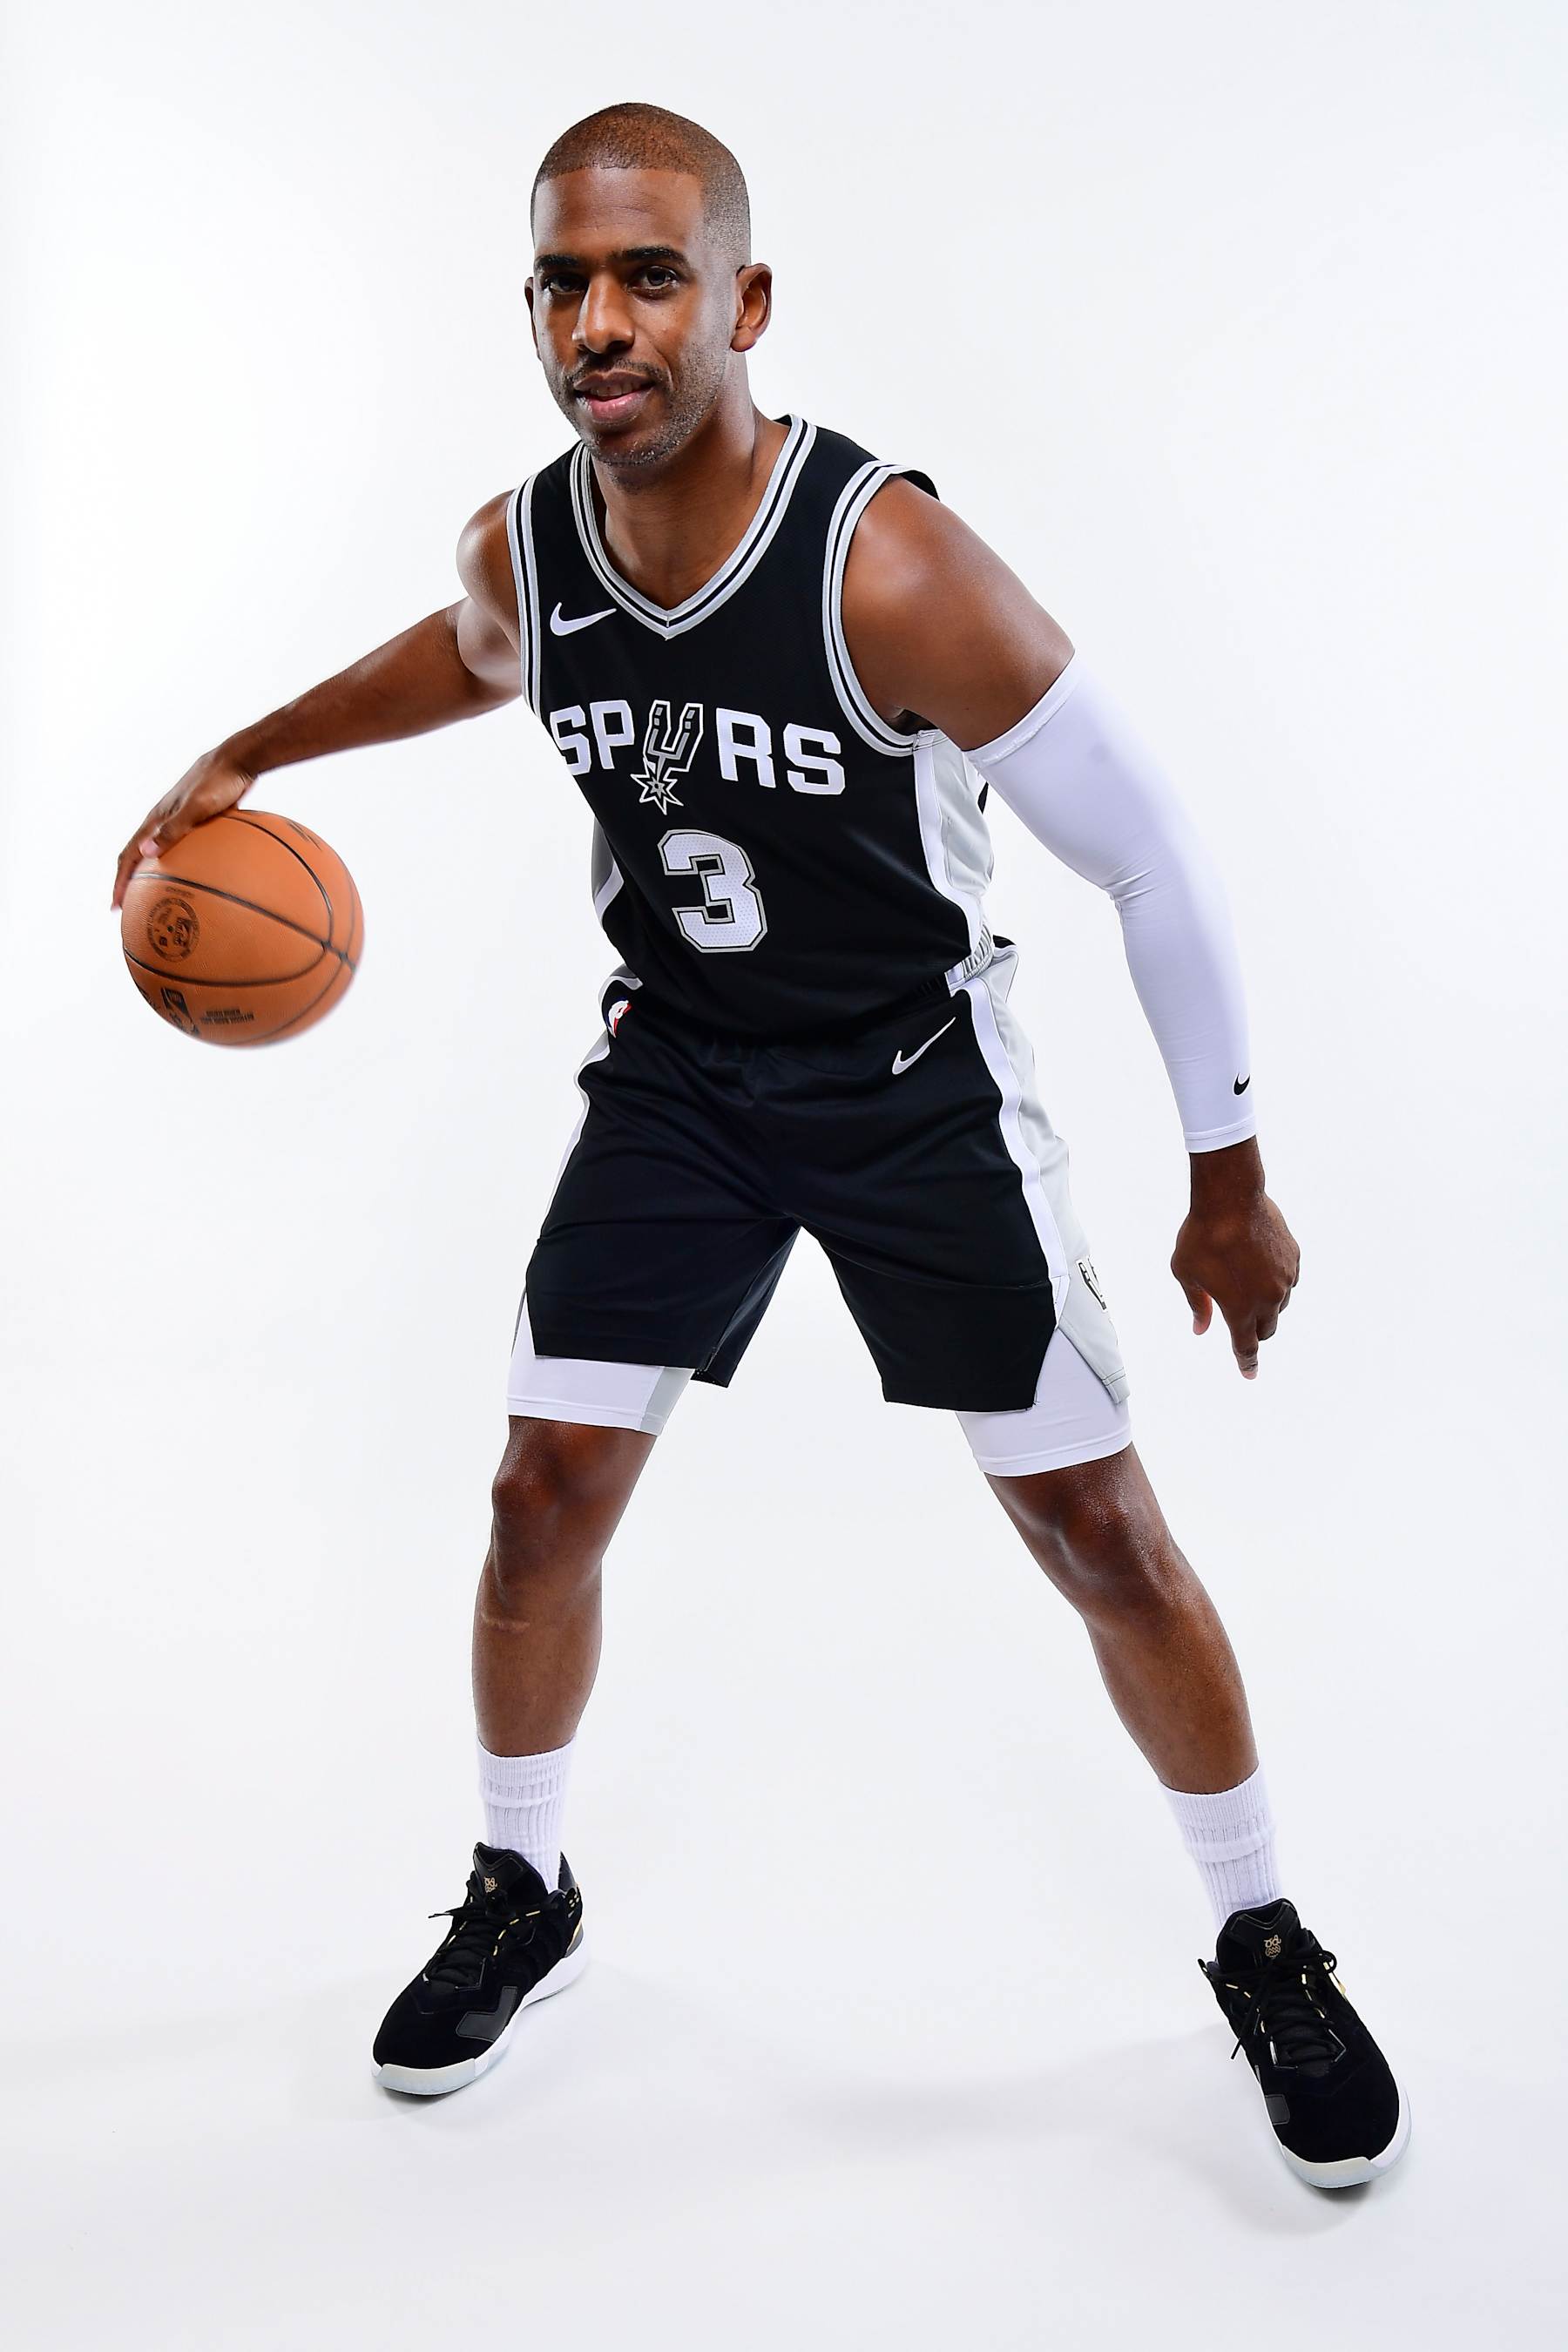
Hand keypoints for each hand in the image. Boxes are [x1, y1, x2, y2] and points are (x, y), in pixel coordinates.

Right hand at [111, 747, 255, 908]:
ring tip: (157, 896)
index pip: (129, 854)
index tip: (116, 905)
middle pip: (139, 856)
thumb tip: (145, 853)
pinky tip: (197, 877)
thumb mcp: (196, 807)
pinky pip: (183, 848)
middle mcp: (163, 820)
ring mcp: (180, 820)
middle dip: (130, 882)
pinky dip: (182, 864)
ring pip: (160, 852)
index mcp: (156, 818)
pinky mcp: (198, 821)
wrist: (239, 760)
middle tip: (130, 906)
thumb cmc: (219, 782)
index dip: (120, 881)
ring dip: (153, 874)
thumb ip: (173, 829)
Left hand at [1171, 1139, 1299, 1378]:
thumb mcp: (1186, 1274)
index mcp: (1240, 1309)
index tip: (1249, 1375)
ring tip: (1245, 1282)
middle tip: (1239, 1318)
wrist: (1230, 1197)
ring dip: (1266, 1304)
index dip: (1247, 1363)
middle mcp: (1268, 1298)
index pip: (1246, 1347)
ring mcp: (1285, 1278)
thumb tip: (1201, 1329)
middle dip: (1254, 1331)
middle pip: (1267, 1329)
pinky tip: (1261, 1267)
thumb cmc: (1200, 1237)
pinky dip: (1277, 1281)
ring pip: (1280, 1304)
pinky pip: (1289, 1280)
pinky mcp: (1293, 1257)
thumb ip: (1198, 1305)